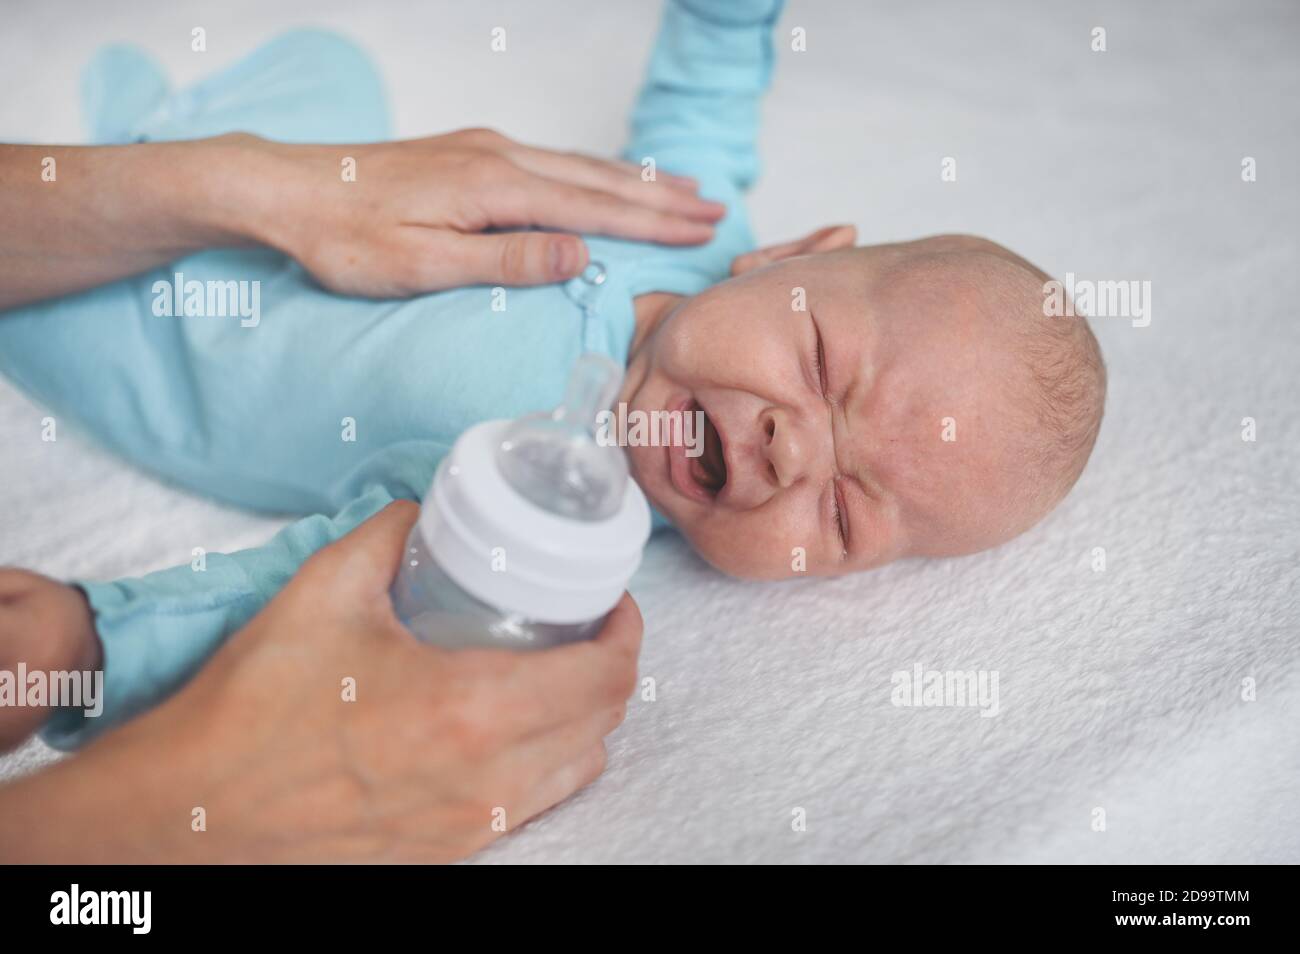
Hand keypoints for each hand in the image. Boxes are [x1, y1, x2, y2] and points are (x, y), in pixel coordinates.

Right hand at [0, 501, 642, 862]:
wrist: (195, 809)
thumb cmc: (254, 704)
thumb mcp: (325, 590)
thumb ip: (390, 535)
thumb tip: (424, 512)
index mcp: (472, 710)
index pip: (604, 675)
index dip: (626, 631)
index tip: (612, 602)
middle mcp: (488, 778)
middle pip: (605, 721)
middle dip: (613, 666)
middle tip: (587, 626)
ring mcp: (473, 824)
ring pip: (579, 768)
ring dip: (588, 716)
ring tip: (558, 673)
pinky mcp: (450, 852)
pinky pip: (535, 803)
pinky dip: (551, 760)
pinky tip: (515, 726)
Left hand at [255, 128, 725, 294]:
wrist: (286, 189)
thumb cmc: (346, 238)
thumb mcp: (422, 265)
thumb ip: (504, 259)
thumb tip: (578, 253)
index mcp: (494, 187)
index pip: (594, 209)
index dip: (652, 223)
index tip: (701, 230)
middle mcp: (498, 156)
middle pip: (598, 178)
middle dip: (660, 197)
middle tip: (715, 209)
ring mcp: (483, 147)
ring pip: (578, 164)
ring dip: (634, 179)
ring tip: (682, 189)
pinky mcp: (468, 151)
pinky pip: (551, 160)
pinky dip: (593, 171)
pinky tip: (604, 178)